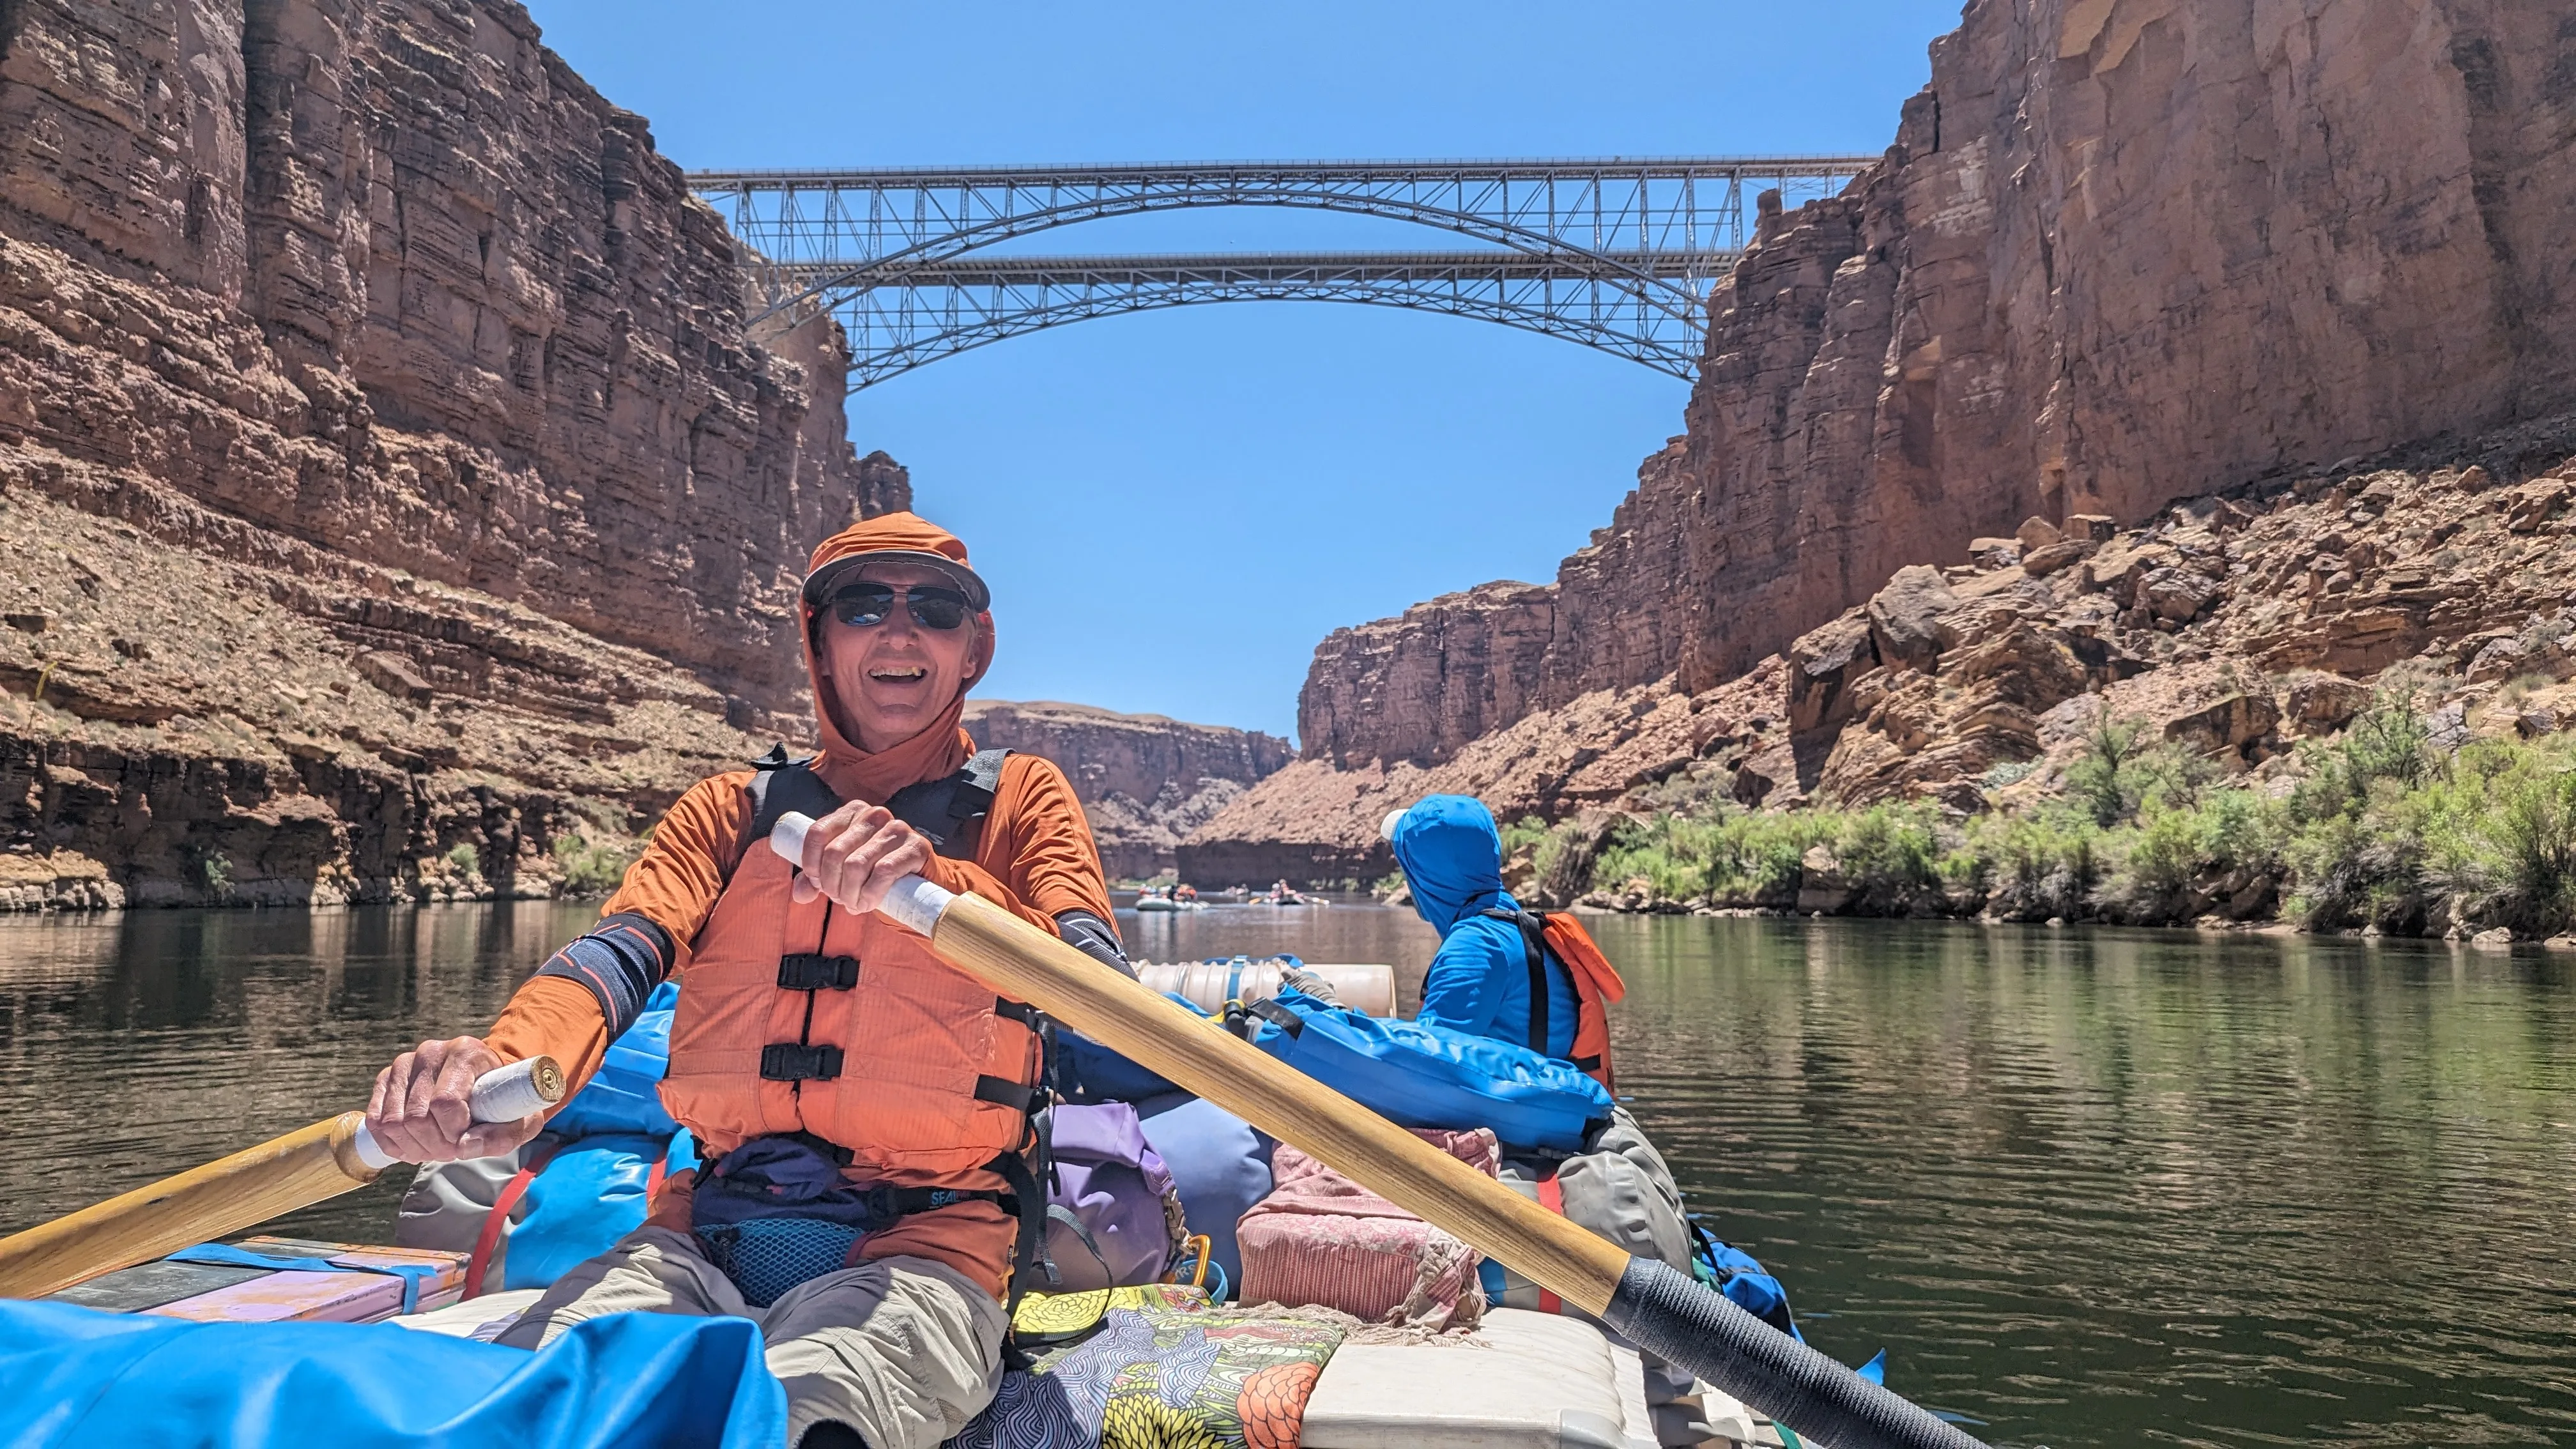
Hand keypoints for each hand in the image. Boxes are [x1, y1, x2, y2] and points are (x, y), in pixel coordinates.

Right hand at [363, 1035, 547, 1162]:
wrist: (483, 1083)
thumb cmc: (501, 1101)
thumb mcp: (519, 1118)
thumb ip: (503, 1136)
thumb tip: (465, 1148)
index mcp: (466, 1052)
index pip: (445, 1103)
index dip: (453, 1134)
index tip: (465, 1143)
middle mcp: (431, 1052)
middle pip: (416, 1116)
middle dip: (434, 1146)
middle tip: (450, 1152)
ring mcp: (404, 1063)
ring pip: (393, 1122)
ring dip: (414, 1147)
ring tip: (435, 1149)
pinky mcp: (386, 1078)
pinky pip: (376, 1121)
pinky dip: (392, 1143)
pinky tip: (412, 1147)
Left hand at [791, 799, 935, 912]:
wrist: (917, 882)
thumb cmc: (873, 873)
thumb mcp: (840, 872)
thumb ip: (817, 879)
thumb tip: (800, 893)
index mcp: (852, 811)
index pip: (817, 834)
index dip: (811, 864)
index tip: (818, 883)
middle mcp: (874, 814)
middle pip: (834, 853)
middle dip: (832, 885)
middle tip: (840, 899)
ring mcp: (897, 828)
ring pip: (856, 865)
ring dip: (850, 894)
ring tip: (854, 903)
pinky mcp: (916, 846)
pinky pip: (883, 872)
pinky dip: (870, 894)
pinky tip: (868, 903)